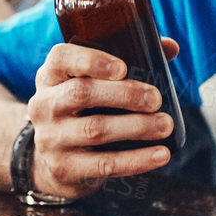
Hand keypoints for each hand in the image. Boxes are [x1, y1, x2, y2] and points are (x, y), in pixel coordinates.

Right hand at [27, 39, 180, 199]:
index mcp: (50, 76)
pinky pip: (103, 164)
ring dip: (136, 127)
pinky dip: (136, 160)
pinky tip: (161, 154)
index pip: (60, 58)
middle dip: (124, 94)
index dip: (91, 60)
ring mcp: (50, 139)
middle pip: (81, 93)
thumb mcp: (91, 84)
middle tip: (156, 99)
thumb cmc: (84, 111)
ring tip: (166, 125)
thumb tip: (171, 47)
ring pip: (95, 130)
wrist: (54, 162)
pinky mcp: (63, 168)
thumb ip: (128, 61)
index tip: (123, 67)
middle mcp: (44, 105)